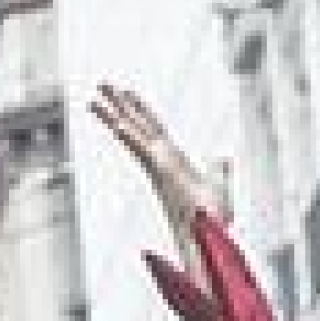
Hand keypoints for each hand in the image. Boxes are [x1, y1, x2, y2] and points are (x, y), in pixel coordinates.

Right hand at [89, 83, 224, 251]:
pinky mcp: (161, 171)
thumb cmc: (213, 217)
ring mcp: (158, 165)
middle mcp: (161, 160)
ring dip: (115, 113)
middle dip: (120, 104)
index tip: (129, 92)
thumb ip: (219, 168)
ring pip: (133, 132)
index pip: (153, 128)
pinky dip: (129, 134)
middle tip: (103, 84)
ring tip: (96, 96)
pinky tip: (117, 121)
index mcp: (172, 160)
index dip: (141, 109)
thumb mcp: (219, 183)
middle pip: (138, 124)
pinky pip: (141, 148)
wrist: (210, 236)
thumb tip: (224, 157)